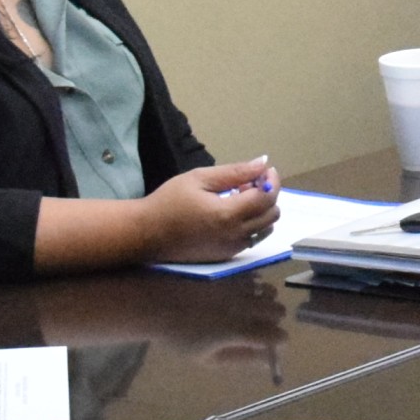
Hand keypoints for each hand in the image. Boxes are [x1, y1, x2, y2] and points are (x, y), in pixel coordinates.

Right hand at [141, 162, 278, 263]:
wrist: (147, 233)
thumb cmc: (169, 201)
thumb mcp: (199, 178)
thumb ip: (234, 172)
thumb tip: (262, 163)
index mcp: (229, 214)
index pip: (267, 197)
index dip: (271, 181)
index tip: (265, 169)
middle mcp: (236, 235)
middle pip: (272, 214)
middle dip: (267, 195)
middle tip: (247, 183)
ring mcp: (232, 248)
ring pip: (265, 228)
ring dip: (261, 210)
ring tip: (239, 198)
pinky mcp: (226, 255)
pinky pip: (252, 238)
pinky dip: (252, 224)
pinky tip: (232, 213)